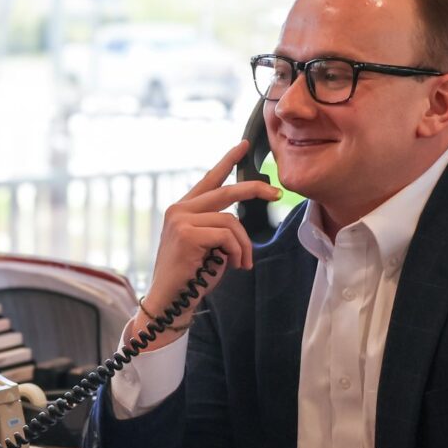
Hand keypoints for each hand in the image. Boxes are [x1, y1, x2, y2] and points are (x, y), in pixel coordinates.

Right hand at [133, 140, 279, 349]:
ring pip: (231, 220)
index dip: (227, 161)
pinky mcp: (186, 233)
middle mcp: (179, 209)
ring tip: (242, 263)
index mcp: (183, 209)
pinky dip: (236, 252)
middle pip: (226, 191)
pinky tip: (232, 266)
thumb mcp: (209, 246)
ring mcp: (180, 220)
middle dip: (255, 190)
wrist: (170, 301)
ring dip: (243, 245)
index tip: (243, 145)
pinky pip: (227, 236)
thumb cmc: (191, 278)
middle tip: (277, 194)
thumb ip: (219, 226)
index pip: (209, 179)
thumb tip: (239, 220)